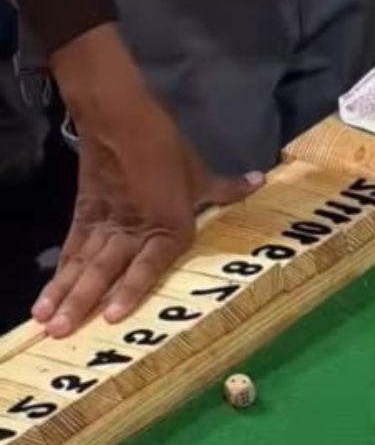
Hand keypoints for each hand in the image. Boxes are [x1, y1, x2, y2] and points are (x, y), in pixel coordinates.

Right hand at [34, 24, 262, 338]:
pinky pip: (71, 248)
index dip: (129, 290)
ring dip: (63, 294)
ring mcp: (105, 224)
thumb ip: (225, 189)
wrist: (117, 114)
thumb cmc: (164, 145)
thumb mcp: (198, 171)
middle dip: (81, 302)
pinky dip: (59, 272)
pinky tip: (46, 296)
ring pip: (82, 264)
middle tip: (61, 331)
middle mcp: (132, 231)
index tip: (111, 316)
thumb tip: (258, 182)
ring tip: (46, 322)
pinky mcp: (84, 214)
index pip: (149, 265)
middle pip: (103, 271)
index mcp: (167, 226)